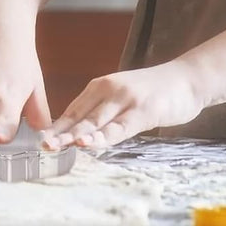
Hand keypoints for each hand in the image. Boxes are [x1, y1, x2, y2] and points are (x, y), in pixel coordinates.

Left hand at [42, 60, 202, 149]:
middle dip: (61, 132)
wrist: (185, 79)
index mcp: (100, 86)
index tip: (40, 140)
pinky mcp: (143, 110)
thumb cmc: (151, 93)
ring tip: (58, 145)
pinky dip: (103, 137)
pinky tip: (90, 144)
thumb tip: (77, 133)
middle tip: (43, 146)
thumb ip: (102, 112)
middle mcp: (109, 89)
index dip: (57, 126)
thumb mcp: (121, 97)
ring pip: (96, 121)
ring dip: (76, 135)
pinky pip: (120, 127)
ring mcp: (126, 99)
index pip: (73, 109)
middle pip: (80, 116)